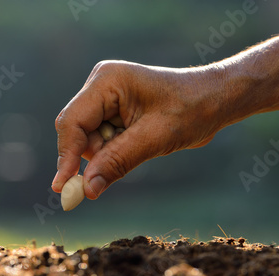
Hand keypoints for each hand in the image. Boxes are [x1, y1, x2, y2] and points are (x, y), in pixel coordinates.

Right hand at [51, 60, 226, 198]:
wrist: (215, 100)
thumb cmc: (191, 109)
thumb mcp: (154, 138)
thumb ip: (117, 162)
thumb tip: (86, 190)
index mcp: (107, 81)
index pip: (73, 122)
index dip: (66, 157)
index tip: (62, 189)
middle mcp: (101, 86)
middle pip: (76, 132)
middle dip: (91, 157)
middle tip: (99, 184)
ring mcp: (106, 98)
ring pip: (88, 140)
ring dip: (105, 156)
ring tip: (140, 148)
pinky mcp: (113, 111)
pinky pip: (101, 140)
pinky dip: (112, 152)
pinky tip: (137, 146)